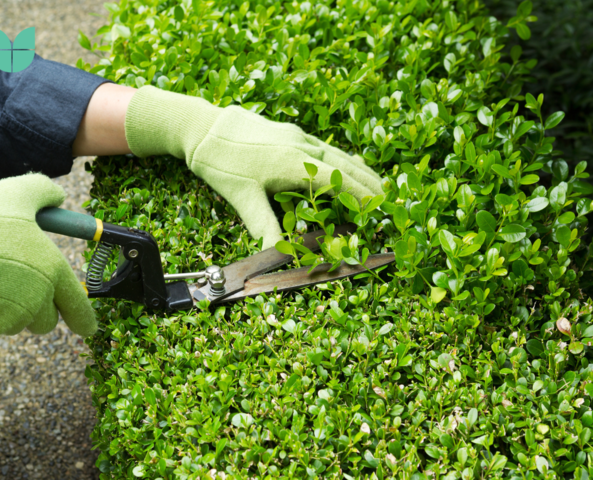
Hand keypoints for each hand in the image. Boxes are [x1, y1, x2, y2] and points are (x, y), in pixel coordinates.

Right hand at [0, 174, 96, 336]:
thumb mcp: (18, 193)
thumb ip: (43, 193)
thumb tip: (57, 196)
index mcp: (53, 270)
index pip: (78, 307)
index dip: (83, 319)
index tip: (86, 327)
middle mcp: (36, 298)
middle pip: (46, 322)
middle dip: (38, 310)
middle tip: (21, 287)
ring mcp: (8, 315)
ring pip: (15, 324)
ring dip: (9, 311)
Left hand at [124, 86, 383, 248]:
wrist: (202, 126)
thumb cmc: (220, 162)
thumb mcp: (241, 197)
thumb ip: (263, 225)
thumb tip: (277, 254)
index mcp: (294, 163)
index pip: (337, 182)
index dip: (360, 197)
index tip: (378, 210)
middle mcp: (301, 146)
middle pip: (345, 166)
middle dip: (369, 184)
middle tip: (390, 200)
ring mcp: (297, 136)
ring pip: (337, 154)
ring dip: (359, 170)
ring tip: (377, 183)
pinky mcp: (290, 132)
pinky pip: (325, 147)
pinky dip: (342, 159)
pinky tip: (345, 164)